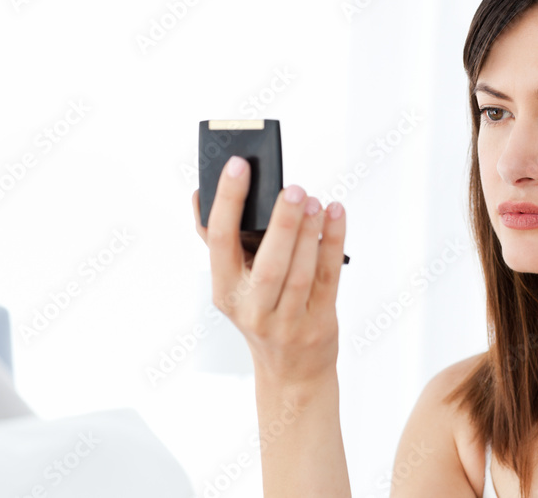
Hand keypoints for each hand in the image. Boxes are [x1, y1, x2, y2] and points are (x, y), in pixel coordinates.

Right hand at [191, 156, 346, 386]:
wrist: (291, 371)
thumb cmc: (262, 314)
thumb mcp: (234, 284)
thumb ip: (225, 242)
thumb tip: (202, 195)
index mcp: (225, 291)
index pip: (219, 242)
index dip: (227, 201)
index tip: (237, 166)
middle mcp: (253, 309)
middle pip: (268, 264)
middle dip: (281, 224)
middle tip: (292, 189)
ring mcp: (288, 320)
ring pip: (300, 273)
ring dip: (309, 233)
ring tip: (314, 200)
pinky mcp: (319, 322)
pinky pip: (328, 278)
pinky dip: (333, 242)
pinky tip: (335, 215)